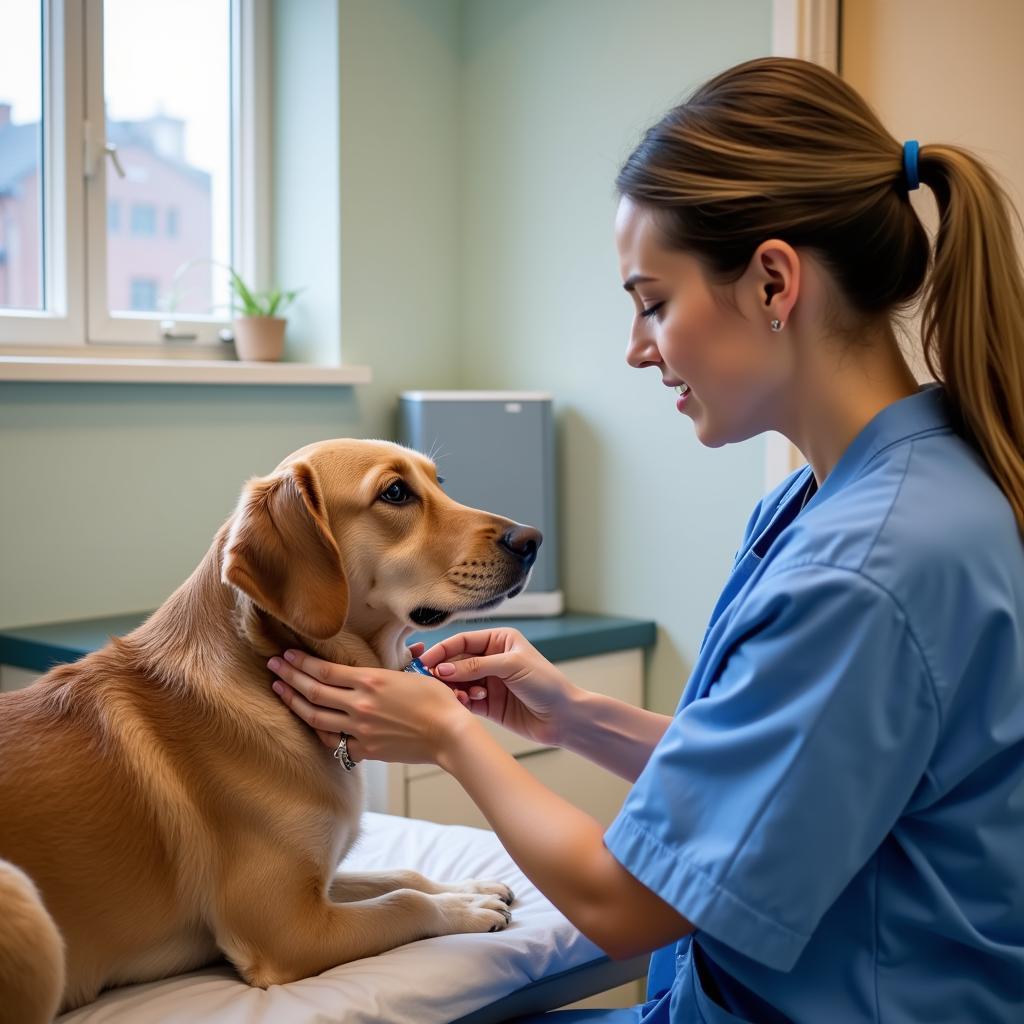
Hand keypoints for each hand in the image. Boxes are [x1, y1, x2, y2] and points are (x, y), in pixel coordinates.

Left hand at [267, 650, 472, 765]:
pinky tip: (309, 722)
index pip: (324, 670)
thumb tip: (369, 664)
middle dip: (288, 677)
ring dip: (294, 702)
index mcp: (370, 680)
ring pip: (316, 716)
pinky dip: (318, 731)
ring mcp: (360, 729)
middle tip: (272, 666)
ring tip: (279, 690)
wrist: (449, 734)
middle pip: (313, 691)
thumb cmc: (437, 700)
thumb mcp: (409, 674)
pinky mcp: (365, 749)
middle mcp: (360, 704)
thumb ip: (383, 671)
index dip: (301, 662)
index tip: (287, 655)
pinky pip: (333, 741)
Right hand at [417, 628, 577, 746]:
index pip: (463, 641)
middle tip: (431, 681)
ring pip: (458, 682)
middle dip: (444, 671)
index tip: (425, 661)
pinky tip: (466, 703)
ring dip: (454, 688)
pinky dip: (461, 701)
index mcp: (499, 640)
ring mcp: (488, 681)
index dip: (443, 650)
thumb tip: (443, 668)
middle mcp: (491, 658)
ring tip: (458, 695)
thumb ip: (475, 666)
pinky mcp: (487, 704)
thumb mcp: (511, 666)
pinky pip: (466, 700)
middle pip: (456, 662)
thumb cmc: (545, 684)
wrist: (564, 717)